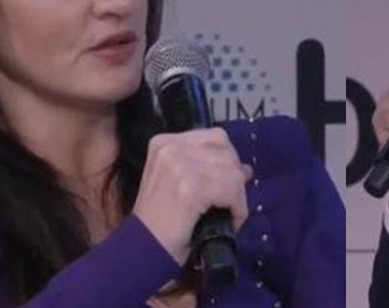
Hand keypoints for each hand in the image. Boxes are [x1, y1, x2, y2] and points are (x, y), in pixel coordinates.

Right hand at [133, 128, 252, 264]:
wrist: (143, 249)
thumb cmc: (162, 221)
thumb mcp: (181, 183)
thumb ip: (209, 169)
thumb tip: (245, 168)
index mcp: (165, 142)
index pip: (216, 138)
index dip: (228, 161)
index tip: (227, 183)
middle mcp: (170, 147)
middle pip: (226, 152)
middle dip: (235, 178)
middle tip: (230, 202)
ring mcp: (179, 164)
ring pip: (232, 172)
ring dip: (238, 197)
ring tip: (228, 214)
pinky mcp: (191, 186)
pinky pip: (231, 191)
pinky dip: (238, 209)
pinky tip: (230, 221)